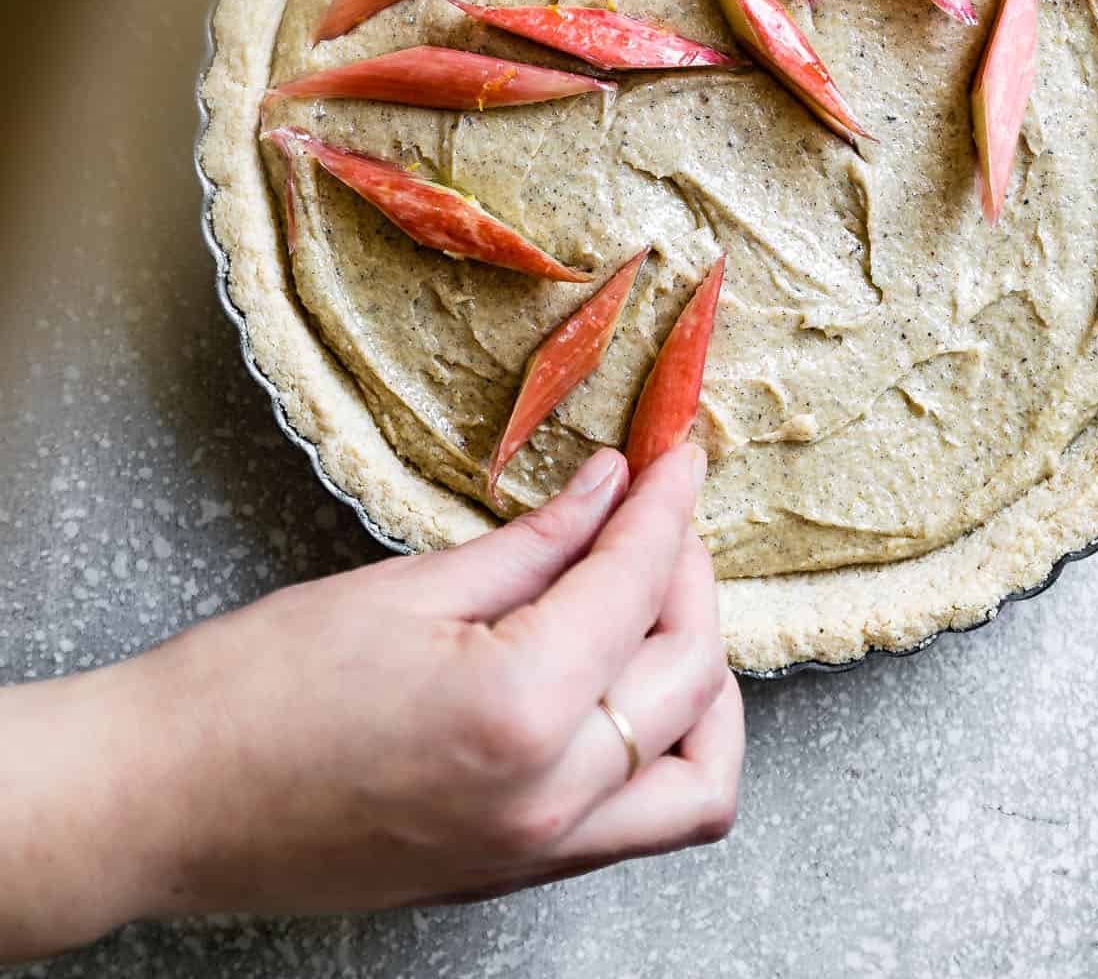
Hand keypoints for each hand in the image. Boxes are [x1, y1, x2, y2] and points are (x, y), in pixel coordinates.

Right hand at [0, 446, 738, 956]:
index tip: (679, 453)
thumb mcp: (403, 589)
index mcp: (521, 708)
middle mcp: (551, 797)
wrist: (163, 803)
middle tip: (658, 510)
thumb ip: (532, 544)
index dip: (667, 505)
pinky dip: (665, 748)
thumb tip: (611, 488)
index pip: (637, 585)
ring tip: (661, 605)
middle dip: (689, 574)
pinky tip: (628, 683)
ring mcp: (539, 853)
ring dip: (702, 682)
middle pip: (686, 673)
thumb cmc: (255, 690)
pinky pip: (643, 821)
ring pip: (696, 778)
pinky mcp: (518, 876)